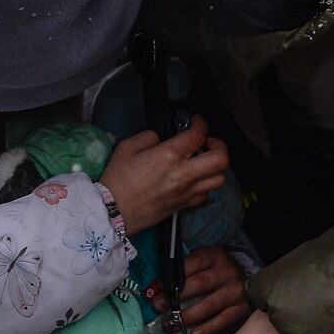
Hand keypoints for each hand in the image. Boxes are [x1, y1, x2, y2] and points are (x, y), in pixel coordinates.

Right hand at [100, 117, 228, 234]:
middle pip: (221, 159)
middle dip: (219, 146)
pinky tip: (193, 179)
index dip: (201, 124)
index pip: (198, 135)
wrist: (112, 212)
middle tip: (206, 143)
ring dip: (215, 167)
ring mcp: (186, 192)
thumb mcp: (126, 147)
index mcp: (169, 156)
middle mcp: (184, 174)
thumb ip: (148, 137)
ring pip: (219, 179)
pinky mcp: (184, 206)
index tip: (197, 122)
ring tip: (202, 161)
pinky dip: (205, 185)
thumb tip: (161, 139)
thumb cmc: (117, 180)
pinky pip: (206, 195)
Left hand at [151, 246, 249, 333]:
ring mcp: (236, 290)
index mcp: (215, 256)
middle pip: (200, 284)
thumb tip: (155, 290)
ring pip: (210, 305)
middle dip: (177, 297)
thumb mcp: (202, 264)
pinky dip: (208, 328)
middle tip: (159, 307)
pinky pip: (223, 320)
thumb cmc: (217, 273)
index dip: (172, 278)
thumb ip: (183, 273)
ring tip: (172, 324)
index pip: (191, 265)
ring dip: (188, 316)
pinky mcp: (242, 308)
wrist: (249, 282)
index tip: (156, 290)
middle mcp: (227, 271)